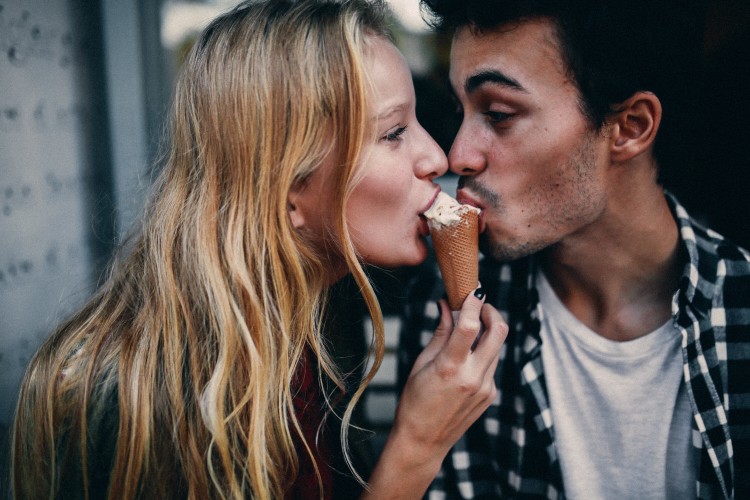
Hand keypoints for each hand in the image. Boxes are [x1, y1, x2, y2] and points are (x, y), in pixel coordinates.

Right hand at [393, 288, 507, 459]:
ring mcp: (486, 387)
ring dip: (486, 332)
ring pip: (497, 347)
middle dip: (492, 311)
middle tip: (480, 305)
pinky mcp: (491, 395)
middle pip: (498, 332)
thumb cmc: (414, 401)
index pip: (470, 326)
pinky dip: (482, 354)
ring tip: (468, 329)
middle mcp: (473, 377)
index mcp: (451, 367)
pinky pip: (491, 365)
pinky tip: (465, 360)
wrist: (423, 441)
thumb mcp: (421, 363)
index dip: (473, 303)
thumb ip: (440, 333)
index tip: (472, 290)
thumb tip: (446, 305)